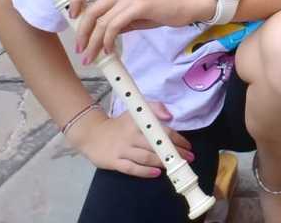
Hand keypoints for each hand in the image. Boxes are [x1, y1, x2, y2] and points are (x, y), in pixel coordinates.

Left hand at [69, 0, 202, 62]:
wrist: (186, 6)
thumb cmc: (162, 10)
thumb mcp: (135, 14)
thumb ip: (117, 20)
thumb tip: (99, 35)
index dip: (76, 0)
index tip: (72, 17)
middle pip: (91, 10)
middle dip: (82, 33)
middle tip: (80, 49)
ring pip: (101, 22)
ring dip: (92, 43)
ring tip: (91, 57)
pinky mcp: (139, 6)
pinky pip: (114, 27)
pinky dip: (108, 42)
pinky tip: (110, 51)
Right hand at [69, 103, 193, 177]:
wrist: (92, 134)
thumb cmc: (120, 124)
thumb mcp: (136, 111)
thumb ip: (155, 108)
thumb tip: (170, 116)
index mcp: (138, 122)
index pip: (161, 129)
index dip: (177, 138)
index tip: (188, 145)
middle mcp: (131, 136)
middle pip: (156, 145)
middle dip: (174, 152)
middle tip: (188, 158)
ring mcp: (122, 150)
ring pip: (145, 157)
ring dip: (163, 162)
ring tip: (176, 166)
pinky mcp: (114, 162)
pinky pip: (131, 168)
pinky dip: (145, 172)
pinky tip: (157, 173)